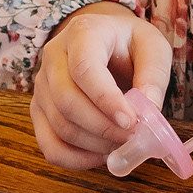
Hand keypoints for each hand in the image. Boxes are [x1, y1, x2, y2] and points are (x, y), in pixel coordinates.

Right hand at [30, 0, 170, 169]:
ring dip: (94, 145)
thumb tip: (149, 111)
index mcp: (82, 33)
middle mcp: (53, 57)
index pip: (84, 68)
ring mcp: (42, 85)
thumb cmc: (128, 43)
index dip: (106, 99)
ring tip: (122, 143)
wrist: (104, 41)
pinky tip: (101, 155)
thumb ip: (154, 75)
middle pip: (67, 101)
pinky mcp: (39, 110)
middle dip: (104, 127)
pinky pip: (49, 145)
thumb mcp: (152, 46)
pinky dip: (76, 159)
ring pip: (59, 125)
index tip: (131, 121)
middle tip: (133, 137)